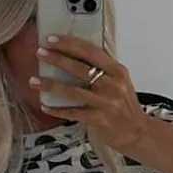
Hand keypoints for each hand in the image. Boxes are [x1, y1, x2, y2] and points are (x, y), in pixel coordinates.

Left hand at [33, 35, 150, 156]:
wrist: (138, 132)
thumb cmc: (125, 107)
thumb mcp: (120, 82)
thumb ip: (102, 69)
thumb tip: (75, 56)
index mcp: (117, 71)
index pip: (90, 51)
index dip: (69, 44)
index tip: (53, 39)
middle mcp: (112, 85)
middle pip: (79, 68)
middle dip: (56, 59)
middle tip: (40, 53)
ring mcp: (105, 103)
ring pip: (72, 91)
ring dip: (50, 85)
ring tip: (34, 81)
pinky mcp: (99, 119)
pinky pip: (73, 113)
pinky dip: (57, 110)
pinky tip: (45, 106)